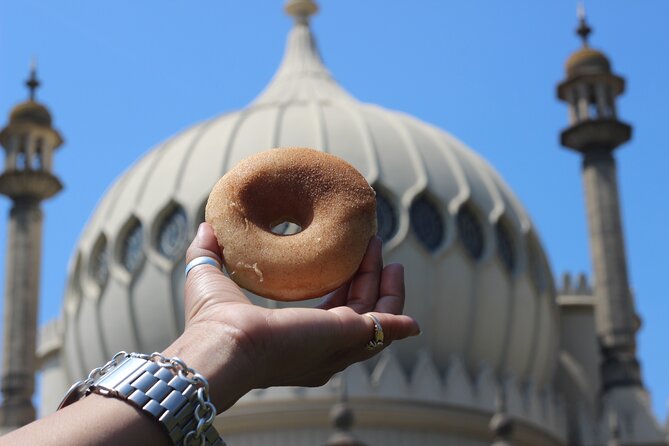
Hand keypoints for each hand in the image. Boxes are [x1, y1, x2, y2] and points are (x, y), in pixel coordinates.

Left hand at [170, 223, 419, 410]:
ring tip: (387, 258)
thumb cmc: (211, 322)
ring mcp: (336, 345)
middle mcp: (319, 348)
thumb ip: (208, 252)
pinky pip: (383, 328)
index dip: (342, 286)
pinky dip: (399, 320)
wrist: (225, 344)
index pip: (328, 313)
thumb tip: (207, 227)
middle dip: (369, 280)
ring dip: (385, 288)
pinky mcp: (346, 335)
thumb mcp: (210, 278)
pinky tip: (412, 317)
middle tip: (373, 249)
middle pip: (357, 312)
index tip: (347, 259)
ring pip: (373, 316)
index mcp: (293, 338)